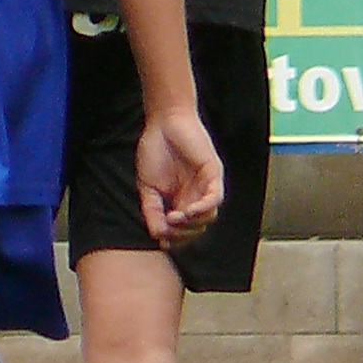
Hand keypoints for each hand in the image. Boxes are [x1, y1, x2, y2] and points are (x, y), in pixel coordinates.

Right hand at [135, 106, 224, 247]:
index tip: (162, 240)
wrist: (163, 123)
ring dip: (192, 223)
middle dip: (182, 233)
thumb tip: (157, 234)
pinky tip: (187, 211)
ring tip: (174, 218)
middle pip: (197, 227)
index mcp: (181, 200)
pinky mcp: (213, 175)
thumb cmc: (155, 150)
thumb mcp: (147, 187)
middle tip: (167, 227)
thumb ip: (152, 210)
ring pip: (208, 216)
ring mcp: (206, 186)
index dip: (175, 238)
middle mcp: (196, 196)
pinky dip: (202, 208)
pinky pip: (214, 198)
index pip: (184, 228)